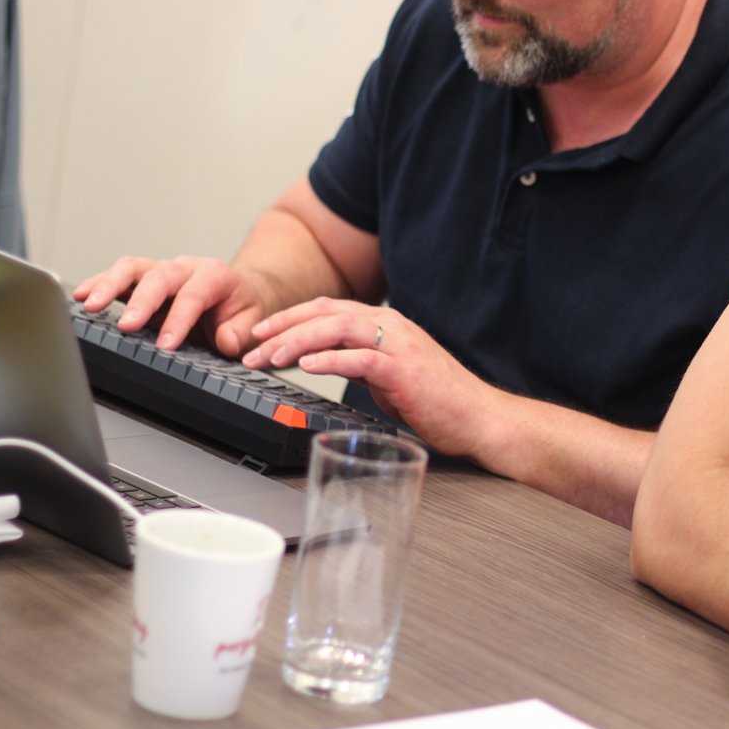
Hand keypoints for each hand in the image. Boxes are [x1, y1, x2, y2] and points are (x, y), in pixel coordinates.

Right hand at [72, 255, 271, 356]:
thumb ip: (239, 332)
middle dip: (141, 301)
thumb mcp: (251, 321)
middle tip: (127, 326)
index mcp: (214, 276)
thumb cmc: (238, 307)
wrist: (235, 293)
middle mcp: (184, 268)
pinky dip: (97, 284)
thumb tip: (225, 341)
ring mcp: (160, 272)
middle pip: (159, 276)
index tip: (166, 344)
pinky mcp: (142, 281)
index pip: (194, 294)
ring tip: (89, 304)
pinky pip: (117, 277)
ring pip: (132, 268)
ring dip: (109, 284)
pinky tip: (80, 296)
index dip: (179, 318)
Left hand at [242, 298, 498, 459]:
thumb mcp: (390, 376)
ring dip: (297, 340)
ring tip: (269, 356)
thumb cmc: (440, 401)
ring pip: (337, 328)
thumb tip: (328, 363)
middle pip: (325, 312)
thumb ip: (362, 363)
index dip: (289, 318)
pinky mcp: (404, 370)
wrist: (479, 418)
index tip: (259, 334)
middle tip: (250, 345)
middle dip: (282, 326)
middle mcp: (391, 326)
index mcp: (386, 324)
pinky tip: (306, 366)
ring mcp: (399, 345)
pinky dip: (330, 358)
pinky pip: (360, 358)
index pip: (327, 309)